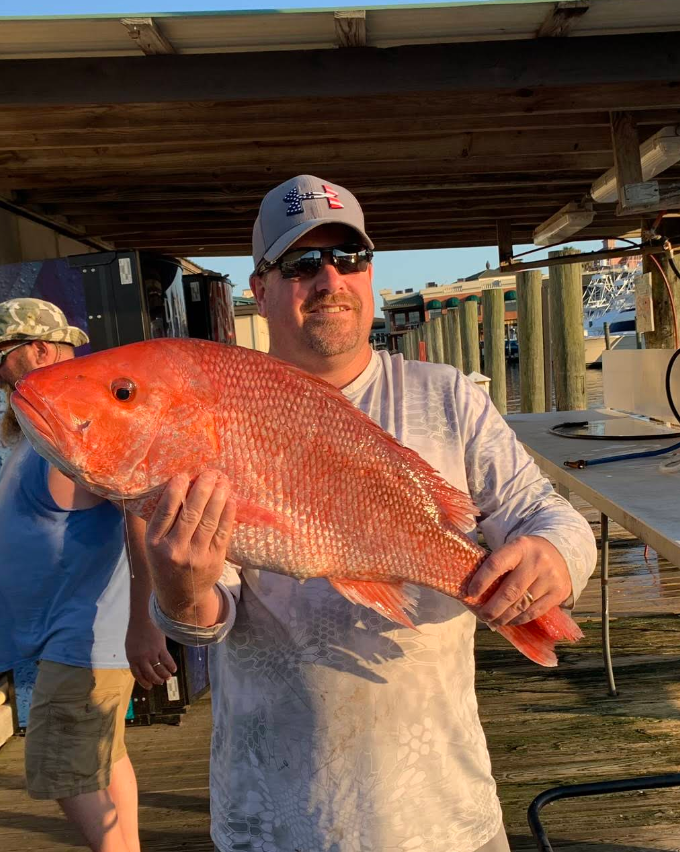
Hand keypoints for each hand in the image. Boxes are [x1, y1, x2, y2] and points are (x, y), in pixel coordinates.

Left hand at [126, 618, 176, 689]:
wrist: (143, 619)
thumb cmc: (136, 632)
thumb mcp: (130, 647)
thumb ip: (135, 657)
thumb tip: (142, 668)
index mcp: (132, 658)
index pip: (138, 675)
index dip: (144, 682)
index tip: (149, 686)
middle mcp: (142, 658)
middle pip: (150, 674)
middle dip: (156, 680)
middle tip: (160, 682)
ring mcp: (152, 653)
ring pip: (159, 670)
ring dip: (164, 675)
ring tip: (168, 677)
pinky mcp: (160, 647)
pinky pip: (167, 660)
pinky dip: (171, 666)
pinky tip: (174, 669)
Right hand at [145, 470, 236, 625]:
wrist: (180, 597)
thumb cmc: (165, 561)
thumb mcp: (153, 544)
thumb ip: (161, 520)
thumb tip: (174, 484)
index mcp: (154, 543)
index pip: (165, 512)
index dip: (175, 491)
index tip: (183, 475)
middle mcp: (174, 550)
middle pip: (190, 514)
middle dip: (202, 489)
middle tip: (210, 473)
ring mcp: (196, 556)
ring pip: (209, 521)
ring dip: (218, 497)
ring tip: (222, 481)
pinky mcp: (214, 560)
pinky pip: (223, 532)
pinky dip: (227, 514)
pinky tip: (230, 500)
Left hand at [467, 535, 571, 626]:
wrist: (561, 552)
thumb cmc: (527, 554)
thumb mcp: (513, 550)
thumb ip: (497, 565)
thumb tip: (474, 592)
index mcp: (520, 547)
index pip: (496, 564)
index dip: (481, 581)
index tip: (470, 593)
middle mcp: (536, 562)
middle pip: (510, 591)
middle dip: (492, 608)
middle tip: (482, 616)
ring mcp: (549, 578)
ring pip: (522, 605)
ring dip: (504, 617)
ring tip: (493, 621)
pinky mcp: (559, 593)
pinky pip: (534, 612)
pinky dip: (519, 619)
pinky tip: (510, 621)